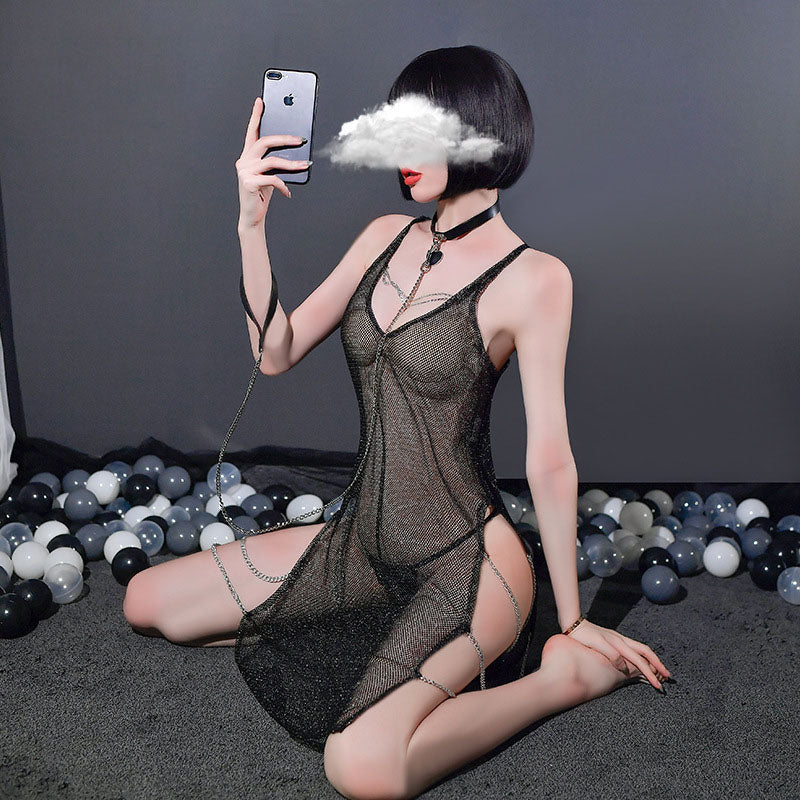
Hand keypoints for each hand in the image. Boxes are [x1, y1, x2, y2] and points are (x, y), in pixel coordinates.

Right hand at [235, 96, 308, 228]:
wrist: (252, 217)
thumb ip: (276, 162)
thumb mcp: (270, 175)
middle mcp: (243, 160)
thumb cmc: (262, 195)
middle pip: (264, 142)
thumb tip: (295, 150)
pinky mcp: (248, 183)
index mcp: (247, 156)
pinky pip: (272, 179)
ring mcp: (244, 171)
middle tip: (301, 140)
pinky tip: (287, 193)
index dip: (256, 116)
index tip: (261, 101)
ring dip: (292, 164)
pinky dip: (283, 186)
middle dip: (284, 139)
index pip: (252, 132)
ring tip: (305, 166)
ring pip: (272, 161)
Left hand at [567, 619, 671, 689]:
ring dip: (651, 659)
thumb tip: (623, 666)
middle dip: (657, 665)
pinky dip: (641, 656)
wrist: (574, 623)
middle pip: (646, 652)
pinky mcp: (615, 640)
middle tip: (668, 676)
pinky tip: (642, 661)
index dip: (650, 673)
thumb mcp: (596, 645)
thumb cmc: (583, 636)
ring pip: (641, 650)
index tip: (658, 684)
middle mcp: (622, 640)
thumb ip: (610, 654)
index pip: (639, 660)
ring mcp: (619, 639)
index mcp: (619, 643)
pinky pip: (633, 649)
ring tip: (659, 670)